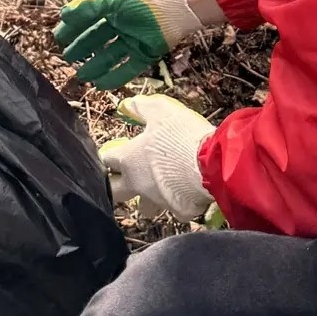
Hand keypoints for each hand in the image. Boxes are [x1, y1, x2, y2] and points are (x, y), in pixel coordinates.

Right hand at [57, 0, 220, 89]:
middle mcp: (121, 23)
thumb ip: (86, 7)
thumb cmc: (140, 0)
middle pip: (97, 37)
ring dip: (95, 65)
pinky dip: (113, 77)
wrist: (176, 10)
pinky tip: (99, 85)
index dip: (74, 27)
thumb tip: (63, 15)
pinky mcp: (145, 54)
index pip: (88, 18)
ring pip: (110, 55)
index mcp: (113, 6)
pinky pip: (126, 69)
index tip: (59, 38)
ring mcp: (133, 40)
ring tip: (81, 75)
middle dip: (82, 47)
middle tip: (67, 58)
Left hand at [100, 94, 214, 222]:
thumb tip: (126, 105)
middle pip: (115, 191)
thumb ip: (141, 108)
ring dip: (146, 199)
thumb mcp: (160, 110)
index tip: (111, 154)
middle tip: (122, 178)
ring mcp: (156, 199)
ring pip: (143, 207)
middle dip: (116, 185)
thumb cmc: (181, 135)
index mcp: (129, 159)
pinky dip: (176, 202)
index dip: (108, 155)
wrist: (209, 163)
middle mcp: (137, 182)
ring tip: (155, 188)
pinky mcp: (176, 210)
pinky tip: (184, 193)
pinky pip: (172, 209)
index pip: (107, 160)